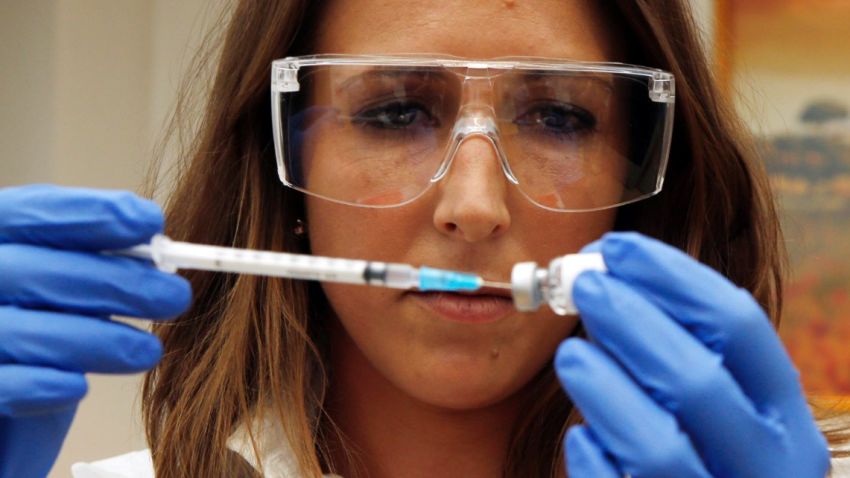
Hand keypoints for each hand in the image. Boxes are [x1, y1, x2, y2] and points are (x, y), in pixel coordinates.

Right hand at [0, 185, 190, 477]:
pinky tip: (77, 388)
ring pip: (16, 329)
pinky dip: (39, 386)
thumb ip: (91, 270)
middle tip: (174, 296)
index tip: (150, 222)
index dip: (90, 213)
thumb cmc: (33, 350)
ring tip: (148, 351)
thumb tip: (156, 255)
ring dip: (95, 339)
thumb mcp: (60, 300)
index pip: (28, 212)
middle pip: (28, 269)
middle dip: (113, 281)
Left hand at [556, 232, 828, 477]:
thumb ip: (682, 356)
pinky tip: (580, 435)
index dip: (671, 277)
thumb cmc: (707, 465)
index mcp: (788, 424)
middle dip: (629, 321)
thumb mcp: (723, 417)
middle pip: (696, 379)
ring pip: (655, 443)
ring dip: (604, 386)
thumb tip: (607, 282)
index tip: (614, 247)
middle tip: (581, 286)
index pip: (738, 326)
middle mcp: (769, 468)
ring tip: (570, 354)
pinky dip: (595, 457)